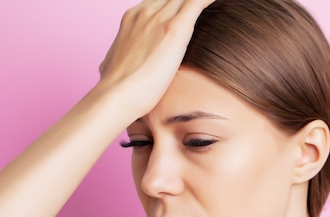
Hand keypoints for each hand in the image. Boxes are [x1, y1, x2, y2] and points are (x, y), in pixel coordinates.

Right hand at [97, 0, 214, 115]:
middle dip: (184, 4)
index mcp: (132, 19)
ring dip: (198, 3)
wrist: (117, 95)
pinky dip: (207, 0)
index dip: (172, 8)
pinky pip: (196, 2)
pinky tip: (217, 0)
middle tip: (199, 9)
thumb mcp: (113, 63)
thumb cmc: (116, 87)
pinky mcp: (174, 29)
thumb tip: (112, 66)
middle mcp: (145, 13)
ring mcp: (159, 18)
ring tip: (211, 4)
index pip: (159, 3)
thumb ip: (121, 57)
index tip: (182, 15)